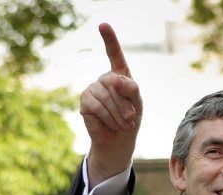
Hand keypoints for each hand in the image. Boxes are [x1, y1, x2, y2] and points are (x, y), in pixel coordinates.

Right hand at [80, 23, 142, 186]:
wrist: (119, 140)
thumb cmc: (131, 119)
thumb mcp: (138, 103)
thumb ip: (131, 89)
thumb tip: (116, 79)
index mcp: (120, 75)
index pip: (114, 54)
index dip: (109, 39)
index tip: (103, 25)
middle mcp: (105, 79)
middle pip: (116, 83)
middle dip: (126, 104)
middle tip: (130, 118)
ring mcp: (93, 88)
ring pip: (106, 96)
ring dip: (118, 113)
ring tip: (123, 123)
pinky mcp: (85, 100)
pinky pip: (96, 105)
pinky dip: (108, 117)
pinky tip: (110, 124)